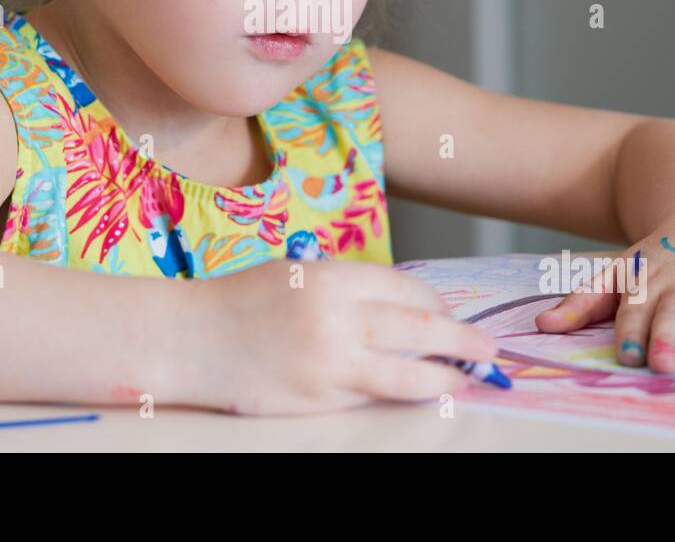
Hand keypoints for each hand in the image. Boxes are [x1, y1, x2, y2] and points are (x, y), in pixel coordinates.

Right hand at [183, 258, 497, 414]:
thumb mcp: (297, 274)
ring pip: (406, 375)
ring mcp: (327, 365)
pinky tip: (412, 391)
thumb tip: (400, 306)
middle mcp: (335, 320)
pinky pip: (369, 397)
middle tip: (488, 349)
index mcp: (331, 278)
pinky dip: (395, 393)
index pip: (407, 289)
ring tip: (467, 378)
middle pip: (420, 330)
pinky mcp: (316, 400)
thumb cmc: (239, 300)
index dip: (436, 303)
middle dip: (461, 340)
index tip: (449, 312)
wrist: (187, 339)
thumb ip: (347, 286)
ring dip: (444, 376)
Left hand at [534, 218, 674, 372]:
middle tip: (660, 363)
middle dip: (666, 335)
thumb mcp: (619, 273)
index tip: (629, 354)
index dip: (633, 330)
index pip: (637, 307)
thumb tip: (542, 324)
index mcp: (649, 278)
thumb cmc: (662, 260)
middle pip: (674, 310)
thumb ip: (583, 302)